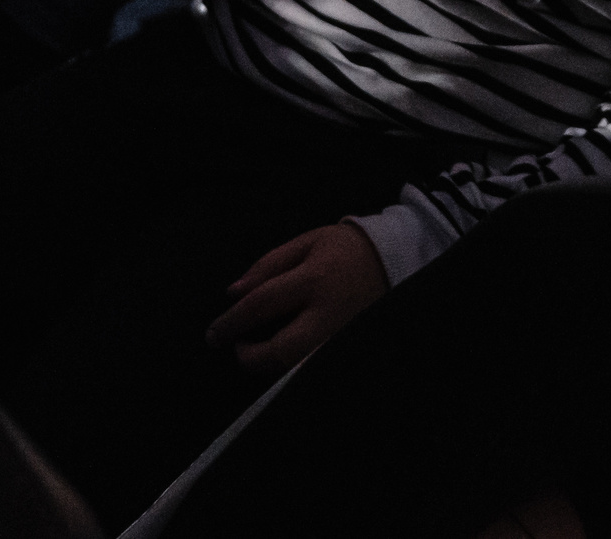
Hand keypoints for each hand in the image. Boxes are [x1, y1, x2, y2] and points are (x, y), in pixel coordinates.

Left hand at [206, 224, 389, 378]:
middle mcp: (329, 314)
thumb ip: (267, 266)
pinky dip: (294, 366)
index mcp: (314, 280)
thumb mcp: (306, 243)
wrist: (397, 258)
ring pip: (298, 368)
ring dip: (271, 365)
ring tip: (260, 349)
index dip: (231, 323)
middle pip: (281, 352)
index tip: (213, 334)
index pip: (261, 306)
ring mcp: (344, 338)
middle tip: (238, 347)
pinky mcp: (352, 349)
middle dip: (250, 357)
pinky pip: (315, 367)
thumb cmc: (345, 248)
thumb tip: (233, 294)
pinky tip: (287, 354)